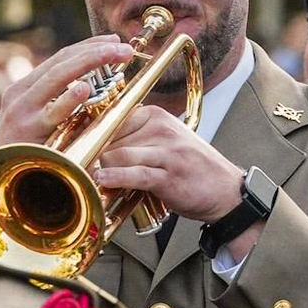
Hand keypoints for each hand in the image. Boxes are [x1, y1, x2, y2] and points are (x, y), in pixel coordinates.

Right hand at [0, 36, 136, 146]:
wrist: (1, 182)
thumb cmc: (29, 153)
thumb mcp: (44, 121)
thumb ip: (65, 103)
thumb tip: (100, 85)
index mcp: (25, 88)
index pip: (60, 58)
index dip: (89, 46)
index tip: (114, 41)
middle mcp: (21, 94)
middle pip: (61, 62)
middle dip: (96, 50)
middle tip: (125, 48)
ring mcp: (23, 112)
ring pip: (57, 78)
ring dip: (90, 62)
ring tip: (114, 55)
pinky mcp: (28, 132)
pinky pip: (52, 113)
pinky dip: (68, 99)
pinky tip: (85, 88)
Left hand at [89, 105, 248, 224]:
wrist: (227, 192)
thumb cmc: (192, 169)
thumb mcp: (164, 143)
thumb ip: (134, 140)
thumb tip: (94, 147)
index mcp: (156, 116)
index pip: (112, 121)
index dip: (93, 138)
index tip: (80, 150)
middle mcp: (162, 129)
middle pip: (110, 139)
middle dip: (95, 157)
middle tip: (83, 169)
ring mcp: (167, 152)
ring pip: (118, 155)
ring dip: (101, 170)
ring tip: (91, 179)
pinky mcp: (169, 175)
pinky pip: (136, 174)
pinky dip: (116, 178)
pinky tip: (103, 181)